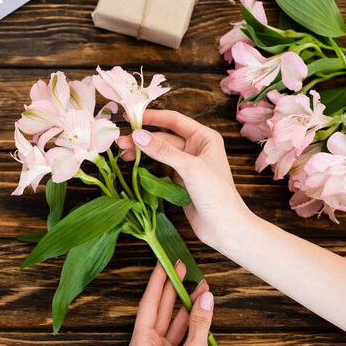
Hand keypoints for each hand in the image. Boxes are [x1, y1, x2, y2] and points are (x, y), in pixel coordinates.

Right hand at [117, 109, 251, 243]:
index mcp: (204, 138)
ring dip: (142, 154)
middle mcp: (196, 148)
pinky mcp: (179, 181)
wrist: (224, 227)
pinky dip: (147, 168)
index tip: (131, 117)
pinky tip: (134, 169)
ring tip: (123, 157)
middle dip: (142, 140)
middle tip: (120, 143)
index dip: (152, 117)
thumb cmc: (216, 194)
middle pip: (163, 138)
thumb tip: (137, 135)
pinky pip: (159, 169)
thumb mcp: (190, 168)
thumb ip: (163, 150)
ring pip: (159, 154)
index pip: (174, 120)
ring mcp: (187, 165)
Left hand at [128, 261, 212, 345]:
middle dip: (173, 287)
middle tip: (180, 268)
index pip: (148, 304)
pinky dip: (193, 319)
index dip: (157, 281)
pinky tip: (202, 305)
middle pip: (160, 309)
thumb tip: (205, 298)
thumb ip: (199, 323)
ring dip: (188, 303)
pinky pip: (183, 332)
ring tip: (201, 286)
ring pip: (173, 320)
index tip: (163, 263)